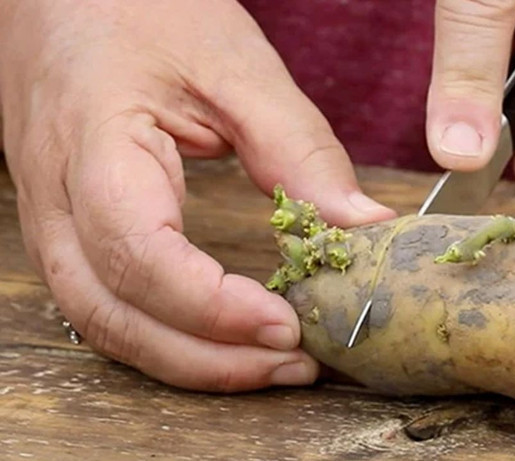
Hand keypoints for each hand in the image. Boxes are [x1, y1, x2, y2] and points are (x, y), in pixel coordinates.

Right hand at [0, 0, 394, 390]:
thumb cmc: (147, 8)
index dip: (213, 306)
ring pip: (103, 322)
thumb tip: (364, 226)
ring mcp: (50, 216)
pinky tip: (220, 337)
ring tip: (268, 363)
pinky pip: (105, 302)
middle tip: (293, 362)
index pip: (138, 253)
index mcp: (94, 144)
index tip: (288, 323)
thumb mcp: (236, 67)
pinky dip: (165, 334)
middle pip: (113, 314)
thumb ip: (299, 149)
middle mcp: (55, 196)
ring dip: (188, 358)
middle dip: (207, 357)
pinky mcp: (67, 224)